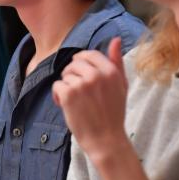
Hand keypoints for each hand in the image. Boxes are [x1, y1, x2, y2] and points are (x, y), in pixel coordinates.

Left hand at [52, 38, 129, 158]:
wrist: (106, 139)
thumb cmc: (114, 113)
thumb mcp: (121, 86)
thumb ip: (117, 62)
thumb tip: (115, 40)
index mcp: (111, 71)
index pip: (90, 54)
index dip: (82, 63)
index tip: (80, 74)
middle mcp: (96, 75)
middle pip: (74, 63)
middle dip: (72, 75)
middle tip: (77, 92)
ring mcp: (81, 85)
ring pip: (65, 75)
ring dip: (66, 87)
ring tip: (73, 101)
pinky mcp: (68, 95)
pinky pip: (57, 86)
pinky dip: (58, 96)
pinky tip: (65, 106)